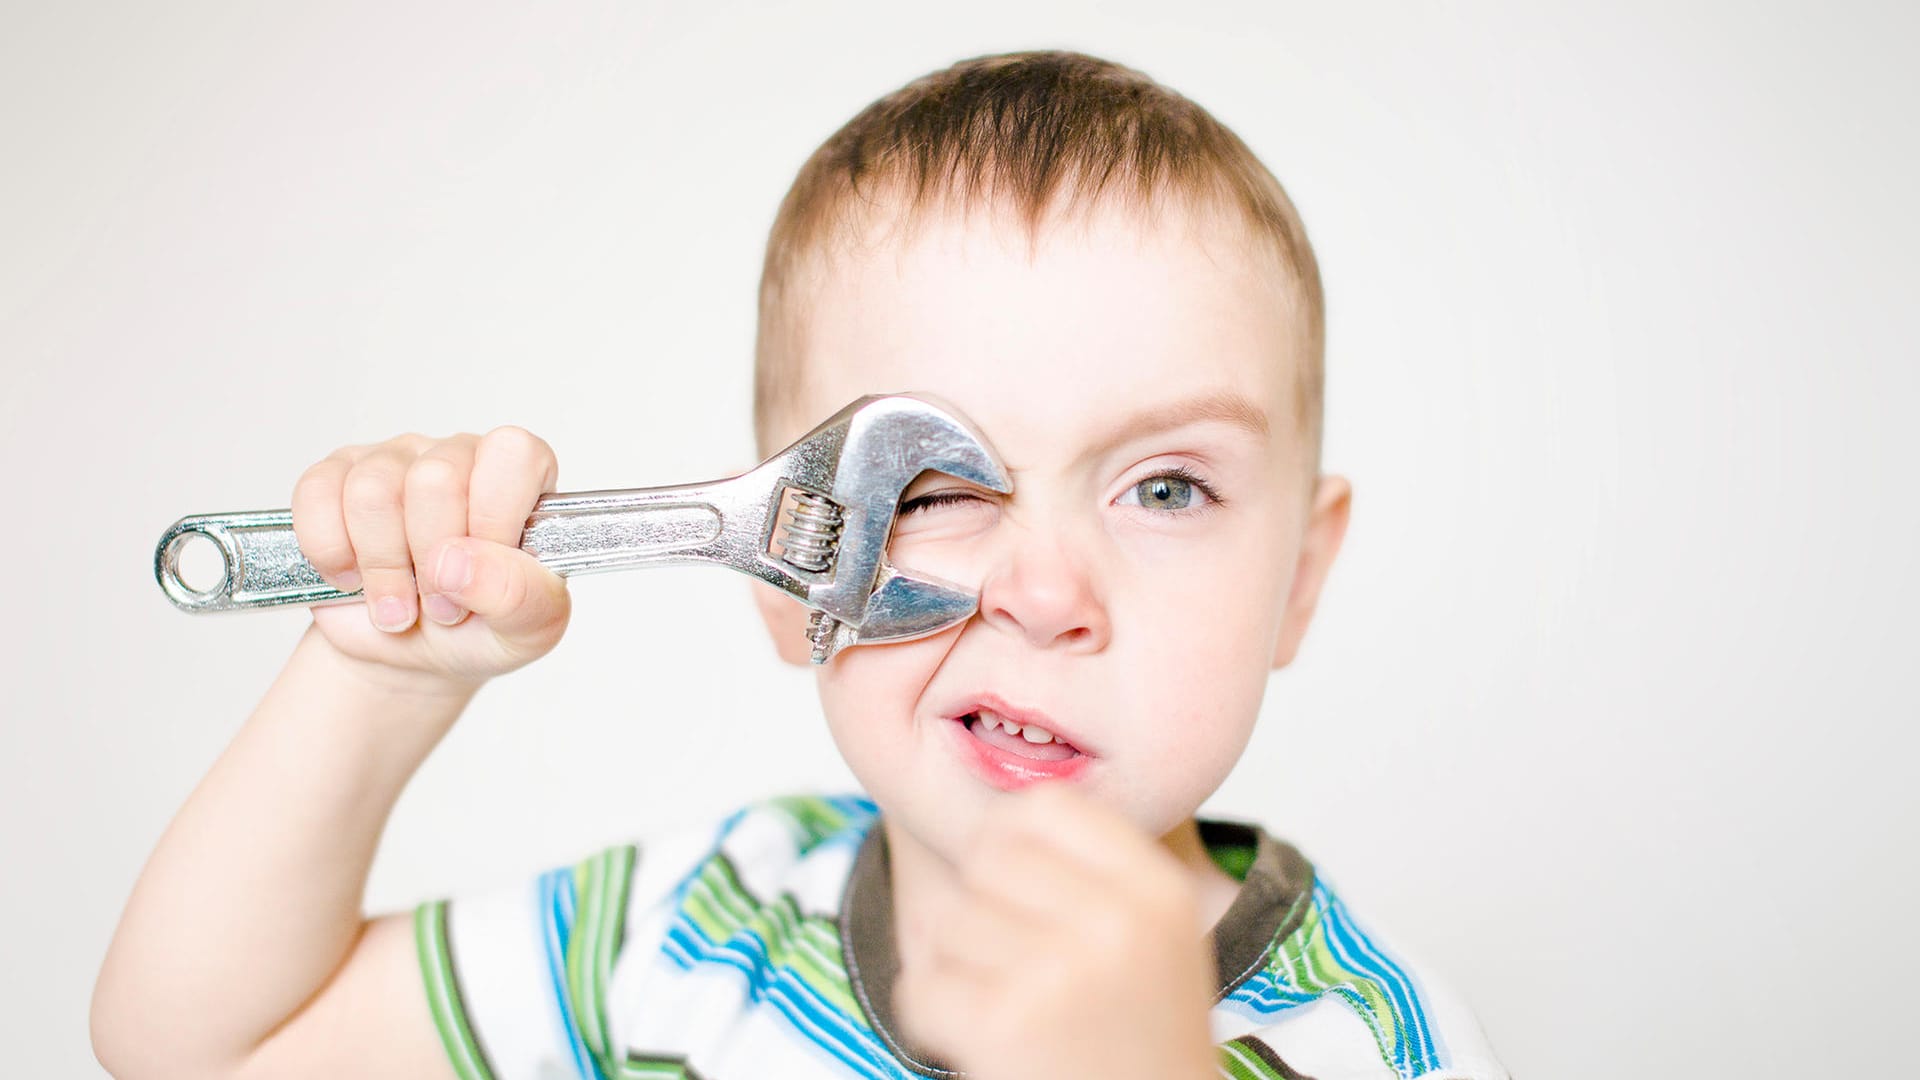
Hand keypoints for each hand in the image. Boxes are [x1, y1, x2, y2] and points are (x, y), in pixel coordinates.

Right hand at [290, 426, 571, 693]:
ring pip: (373, 491)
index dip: (492, 519)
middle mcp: (459, 455)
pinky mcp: (335, 475)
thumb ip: (518, 595)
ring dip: (381, 567)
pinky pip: (318, 493)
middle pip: (434, 480)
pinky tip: (351, 577)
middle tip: (440, 605)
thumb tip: (459, 563)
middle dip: (431, 562)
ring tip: (398, 604)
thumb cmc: (480, 628)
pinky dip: (330, 551)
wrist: (411, 654)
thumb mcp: (527, 628)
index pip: (513, 454)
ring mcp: (394, 460)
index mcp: (520, 476)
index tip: (480, 576)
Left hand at [893, 785, 1218, 1079]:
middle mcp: (1116, 922)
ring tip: (1011, 1011)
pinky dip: (932, 1018)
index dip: (1008, 835)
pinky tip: (979, 1040)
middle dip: (980, 907)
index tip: (1010, 881)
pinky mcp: (1004, 1023)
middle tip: (1014, 965)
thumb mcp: (1153, 938)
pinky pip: (921, 986)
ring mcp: (1059, 971)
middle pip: (985, 856)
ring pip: (947, 922)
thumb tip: (996, 806)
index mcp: (1156, 891)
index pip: (1046, 806)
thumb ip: (1094, 868)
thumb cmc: (1135, 1039)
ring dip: (956, 969)